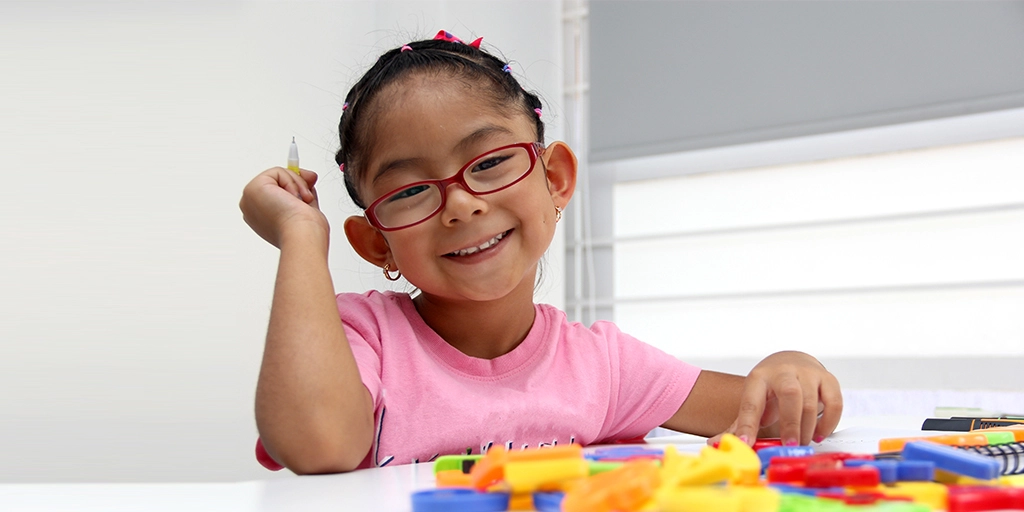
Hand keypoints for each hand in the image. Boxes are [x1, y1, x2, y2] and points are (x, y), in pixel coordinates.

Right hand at [239, 167, 327, 247]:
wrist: (302, 235)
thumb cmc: (305, 230)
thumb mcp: (306, 206)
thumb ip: (303, 190)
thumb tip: (309, 176)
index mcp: (261, 217)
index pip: (276, 192)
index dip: (294, 189)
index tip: (306, 193)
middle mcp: (253, 208)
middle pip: (276, 182)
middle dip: (297, 184)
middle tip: (306, 197)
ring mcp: (250, 198)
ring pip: (278, 175)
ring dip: (297, 185)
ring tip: (300, 202)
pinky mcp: (253, 188)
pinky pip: (278, 171)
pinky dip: (292, 182)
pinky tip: (293, 197)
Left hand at [709, 351, 841, 446]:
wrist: (792, 362)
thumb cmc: (771, 388)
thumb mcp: (753, 400)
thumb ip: (740, 424)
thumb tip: (714, 443)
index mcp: (759, 378)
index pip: (751, 402)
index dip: (748, 425)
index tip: (746, 444)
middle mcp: (784, 371)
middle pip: (790, 394)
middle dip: (790, 423)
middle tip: (790, 447)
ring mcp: (808, 373)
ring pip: (812, 401)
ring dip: (808, 428)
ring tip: (801, 443)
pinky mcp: (828, 378)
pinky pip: (834, 402)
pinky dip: (829, 422)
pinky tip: (819, 434)